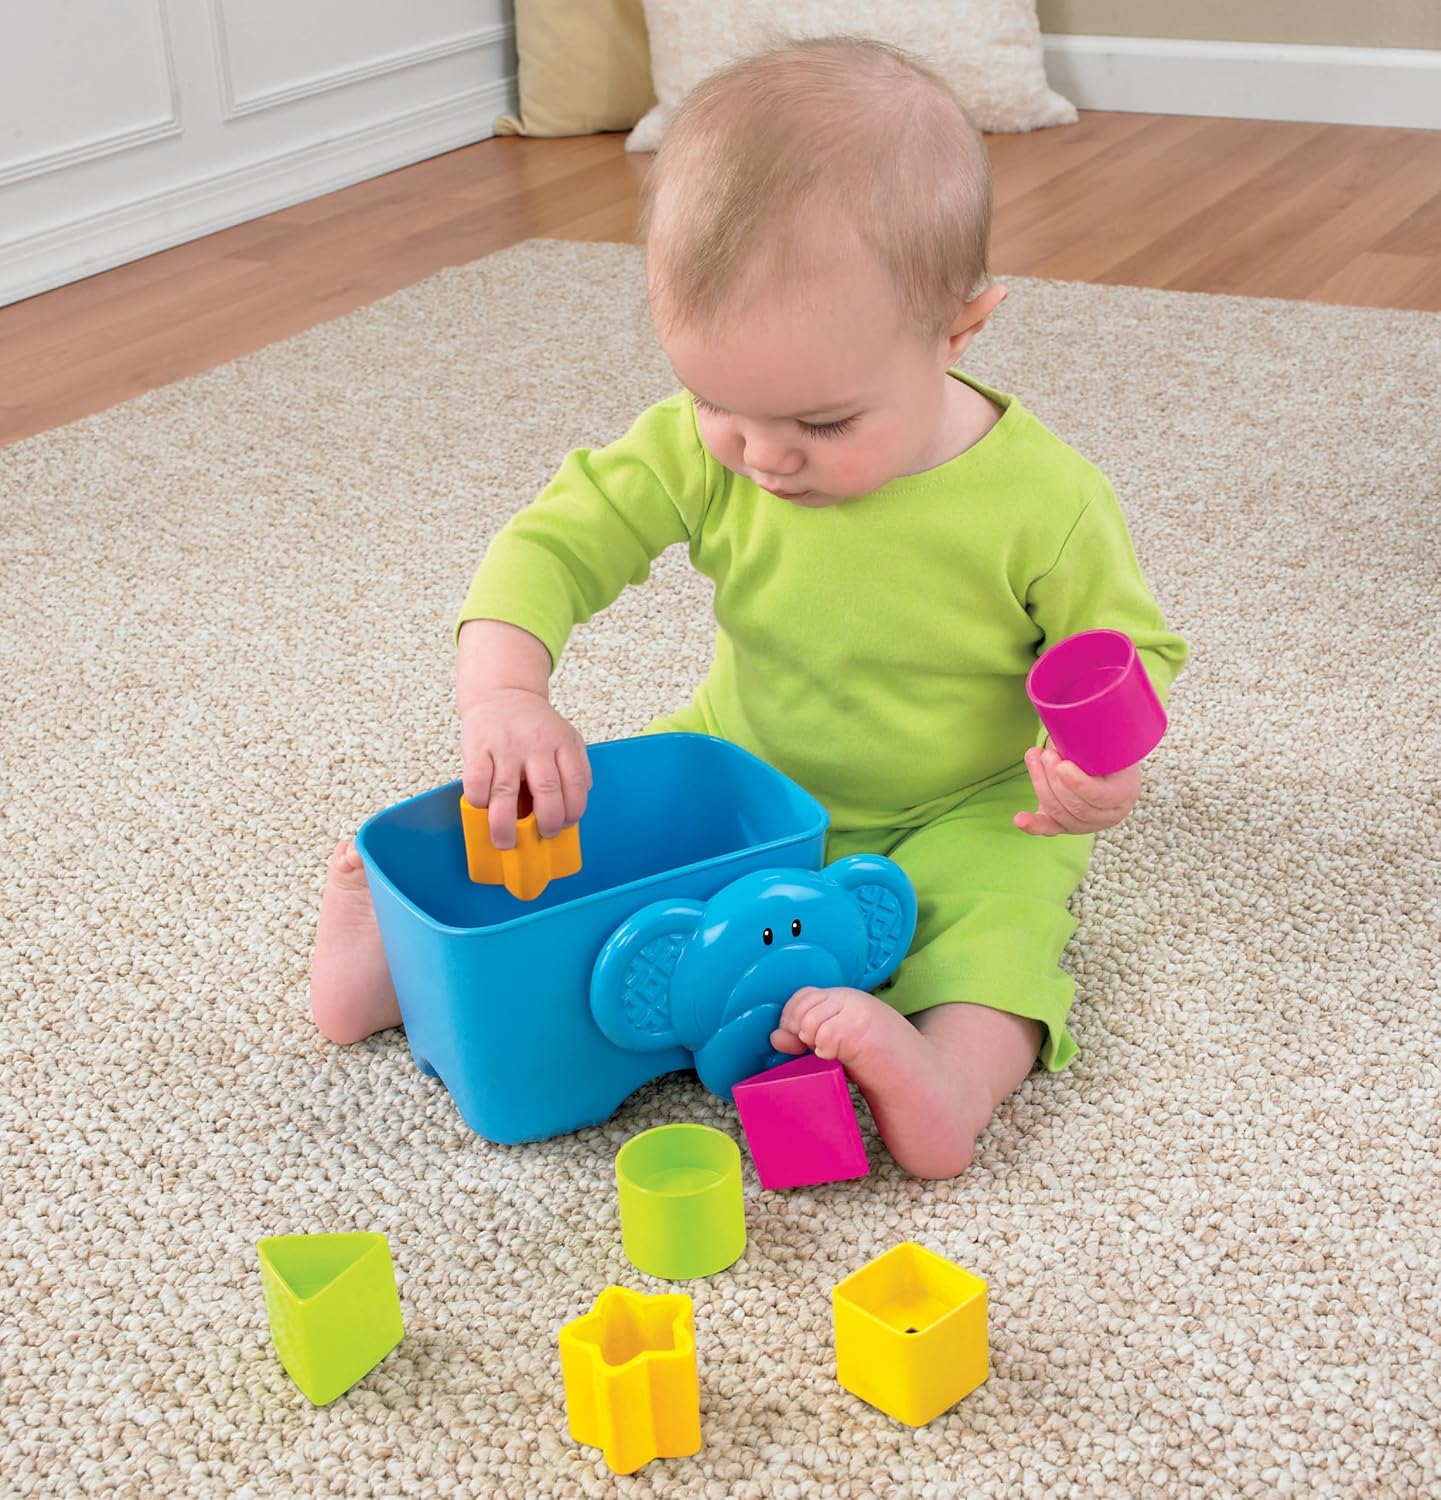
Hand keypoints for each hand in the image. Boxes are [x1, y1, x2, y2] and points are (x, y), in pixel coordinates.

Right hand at [459, 688, 590, 849]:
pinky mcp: (477, 747)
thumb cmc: (534, 726)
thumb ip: (575, 769)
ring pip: (506, 793)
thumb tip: (572, 810)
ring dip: (505, 825)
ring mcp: (505, 746)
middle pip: (546, 791)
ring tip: (505, 841)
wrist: (502, 694)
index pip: (575, 783)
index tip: (564, 825)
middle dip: (546, 823)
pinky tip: (483, 807)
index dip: (572, 811)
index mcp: (562, 742)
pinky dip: (479, 802)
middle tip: (541, 835)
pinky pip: (477, 783)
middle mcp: (536, 743)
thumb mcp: (565, 738)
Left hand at [1013, 746, 1139, 835]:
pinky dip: (1032, 824)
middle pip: (1075, 807)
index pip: (1099, 796)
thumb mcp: (1110, 739)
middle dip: (1054, 780)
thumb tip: (1074, 718)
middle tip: (1046, 754)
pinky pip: (1048, 828)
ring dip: (1040, 784)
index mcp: (1124, 793)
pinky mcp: (1065, 824)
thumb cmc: (1106, 746)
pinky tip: (1020, 819)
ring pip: (1058, 813)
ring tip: (1035, 757)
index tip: (1061, 765)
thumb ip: (1097, 734)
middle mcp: (1108, 814)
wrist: (1103, 760)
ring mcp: (1086, 823)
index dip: (1078, 784)